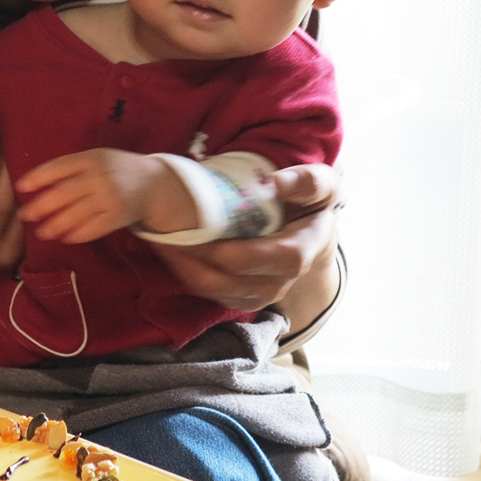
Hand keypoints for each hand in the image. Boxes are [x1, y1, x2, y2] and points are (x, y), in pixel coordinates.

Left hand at [16, 149, 195, 242]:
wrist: (154, 183)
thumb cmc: (116, 169)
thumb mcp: (97, 159)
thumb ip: (71, 168)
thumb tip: (35, 184)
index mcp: (91, 158)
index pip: (59, 167)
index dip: (38, 177)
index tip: (21, 188)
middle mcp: (100, 176)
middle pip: (64, 192)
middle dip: (41, 206)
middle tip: (25, 215)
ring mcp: (111, 197)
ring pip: (77, 214)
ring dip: (56, 225)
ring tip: (42, 232)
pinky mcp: (119, 215)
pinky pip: (93, 228)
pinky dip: (77, 235)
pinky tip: (65, 238)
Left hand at [151, 163, 340, 318]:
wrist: (311, 233)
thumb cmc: (310, 203)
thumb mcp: (322, 184)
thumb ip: (307, 182)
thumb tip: (277, 183)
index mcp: (298, 253)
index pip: (257, 260)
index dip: (223, 251)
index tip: (195, 231)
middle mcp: (279, 283)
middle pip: (226, 281)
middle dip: (191, 259)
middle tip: (162, 232)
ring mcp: (260, 295)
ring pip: (212, 291)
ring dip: (182, 268)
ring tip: (158, 239)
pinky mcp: (242, 299)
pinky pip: (208, 293)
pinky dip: (186, 273)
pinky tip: (169, 250)